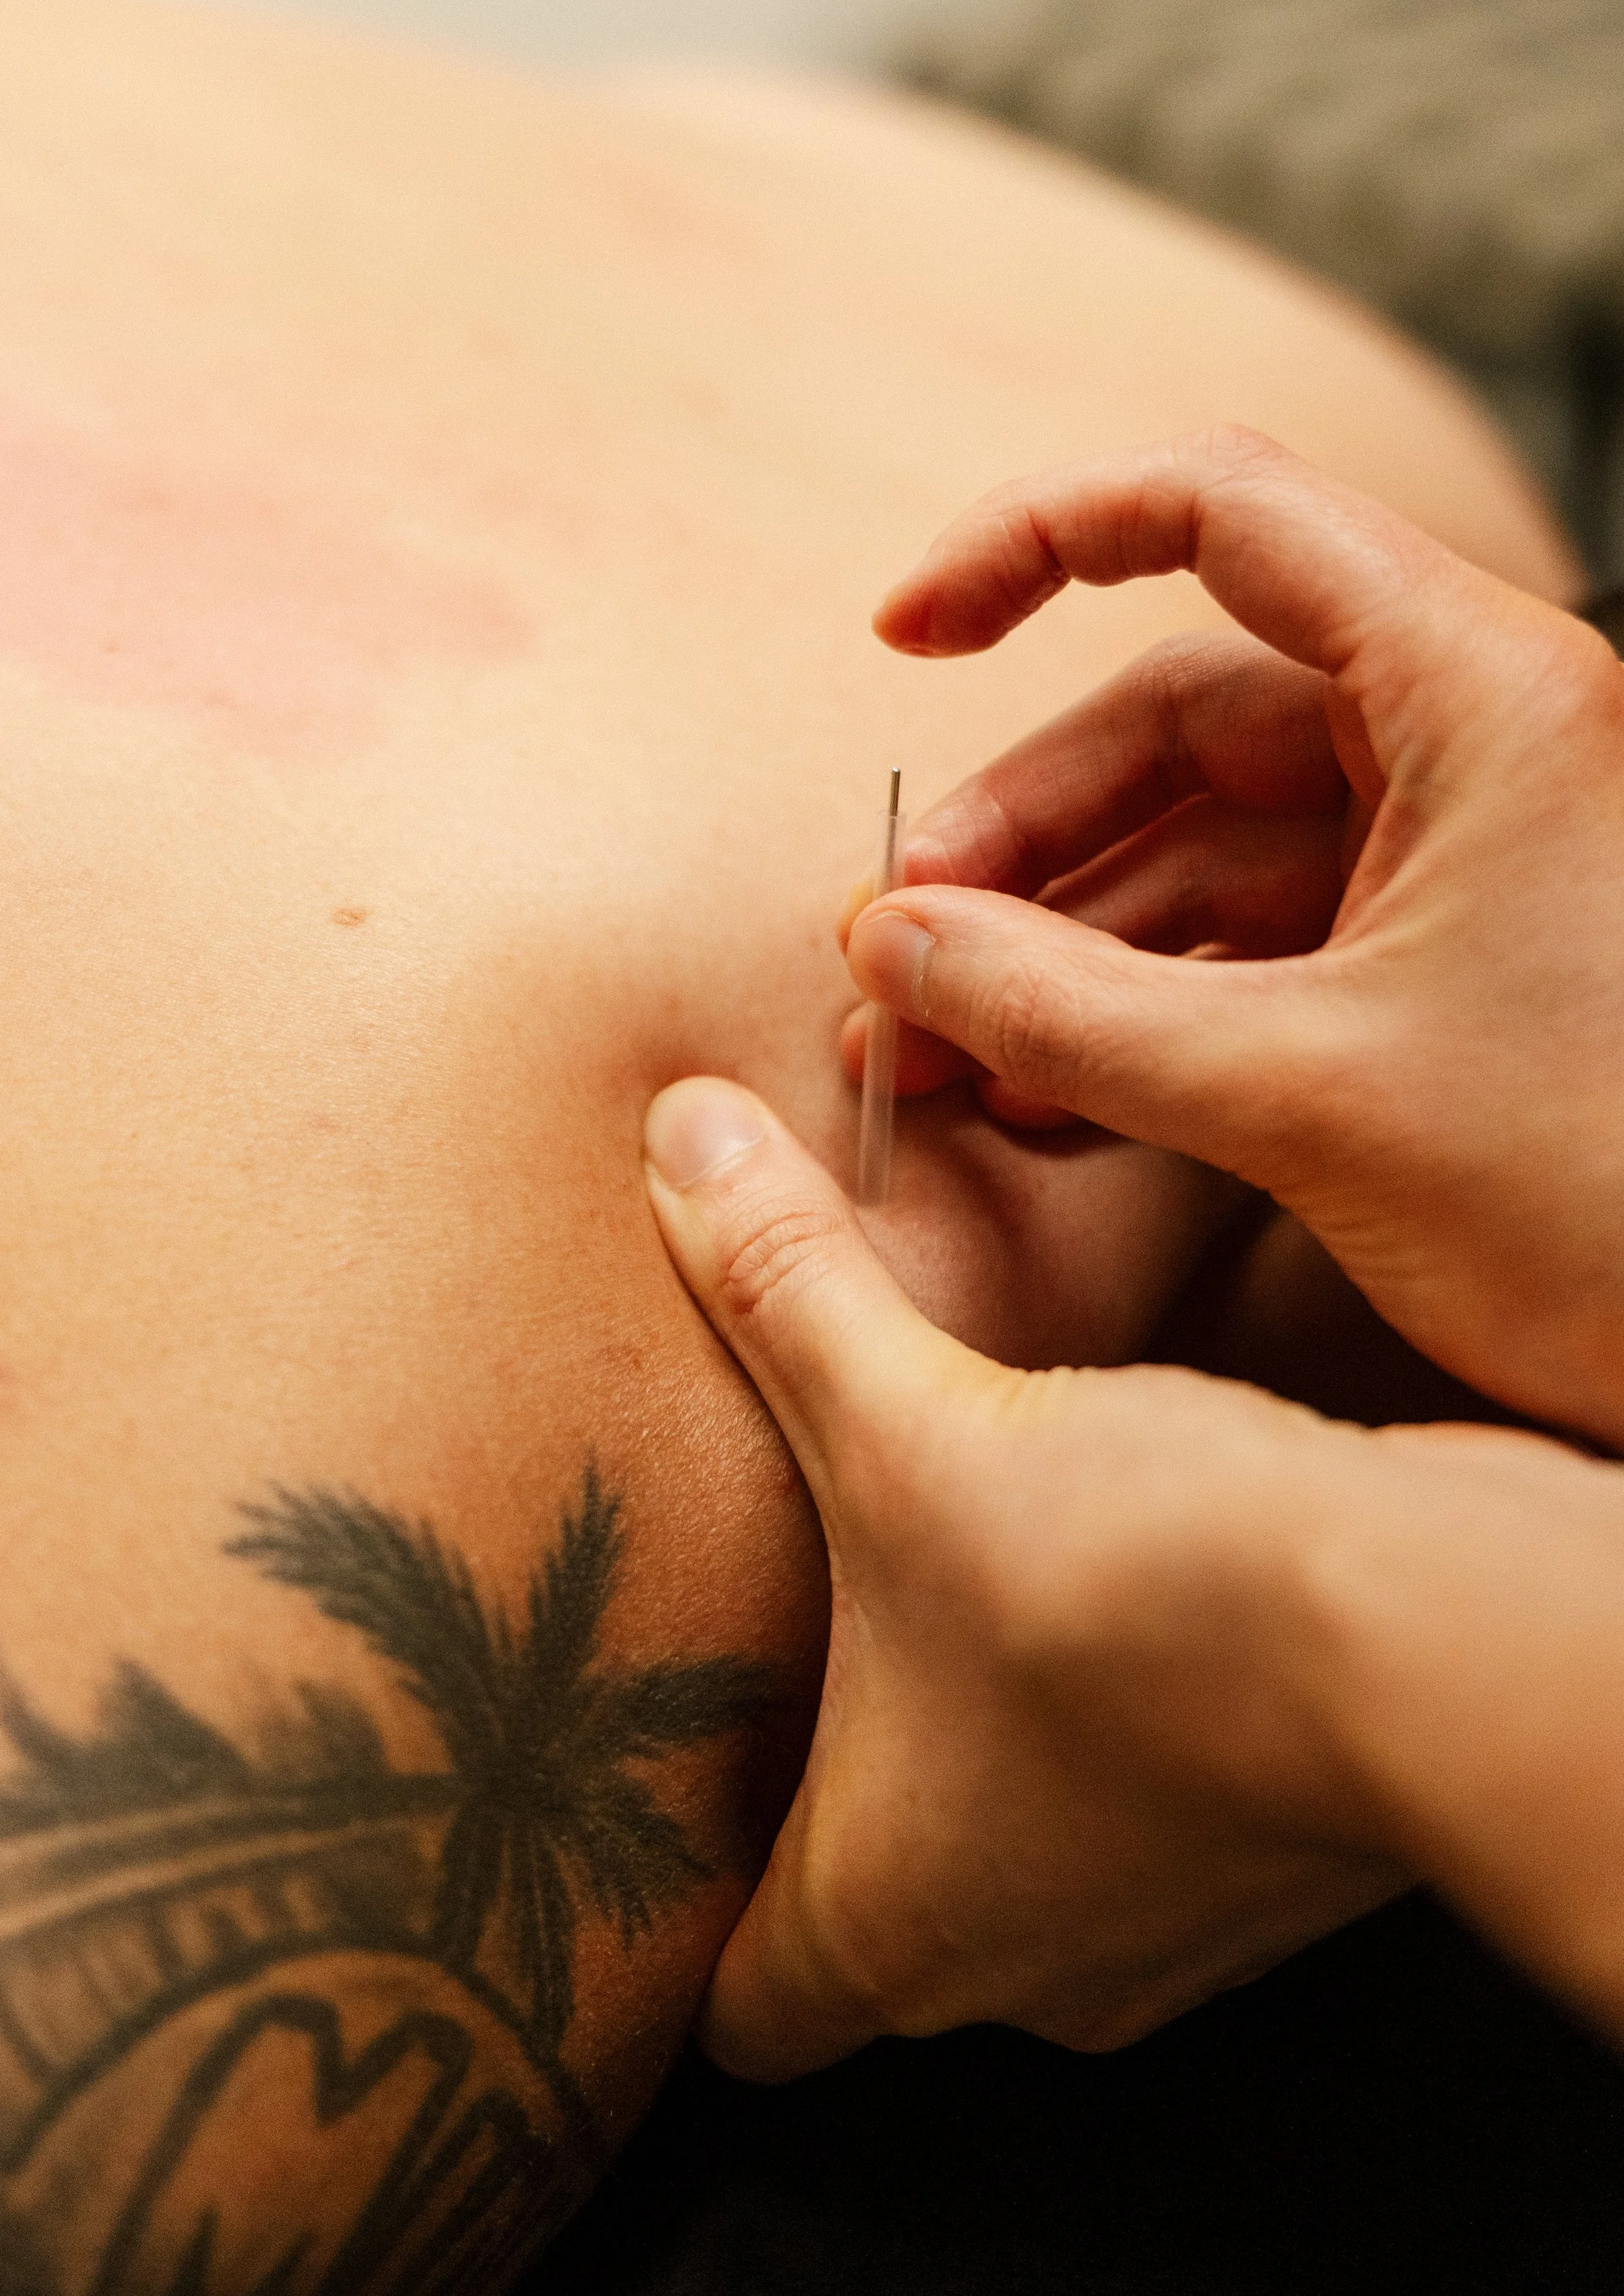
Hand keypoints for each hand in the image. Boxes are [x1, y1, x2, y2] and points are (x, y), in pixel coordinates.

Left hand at [643, 1075, 1404, 2077]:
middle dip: (833, 1790)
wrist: (1425, 1625)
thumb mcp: (910, 1423)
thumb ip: (784, 1290)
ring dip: (980, 1738)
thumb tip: (674, 1140)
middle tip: (789, 1656)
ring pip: (1020, 1859)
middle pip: (877, 1925)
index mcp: (890, 1928)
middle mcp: (1023, 1970)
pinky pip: (1135, 1805)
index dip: (684, 1928)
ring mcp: (1159, 1930)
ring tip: (944, 1587)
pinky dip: (1102, 1715)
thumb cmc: (1138, 1585)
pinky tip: (1094, 1580)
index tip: (675, 1819)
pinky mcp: (1264, 1852)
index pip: (743, 2017)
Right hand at [842, 427, 1623, 1444]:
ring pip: (1209, 846)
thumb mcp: (1305, 1098)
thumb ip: (1074, 1014)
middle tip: (891, 951)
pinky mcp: (1452, 963)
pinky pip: (1260, 943)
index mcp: (1482, 693)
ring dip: (1059, 945)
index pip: (1221, 511)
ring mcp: (1464, 857)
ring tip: (924, 1051)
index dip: (1035, 543)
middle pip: (1186, 715)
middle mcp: (1477, 742)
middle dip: (1022, 837)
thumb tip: (894, 948)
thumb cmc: (1609, 1210)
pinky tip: (1031, 1093)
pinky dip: (1141, 1007)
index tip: (903, 634)